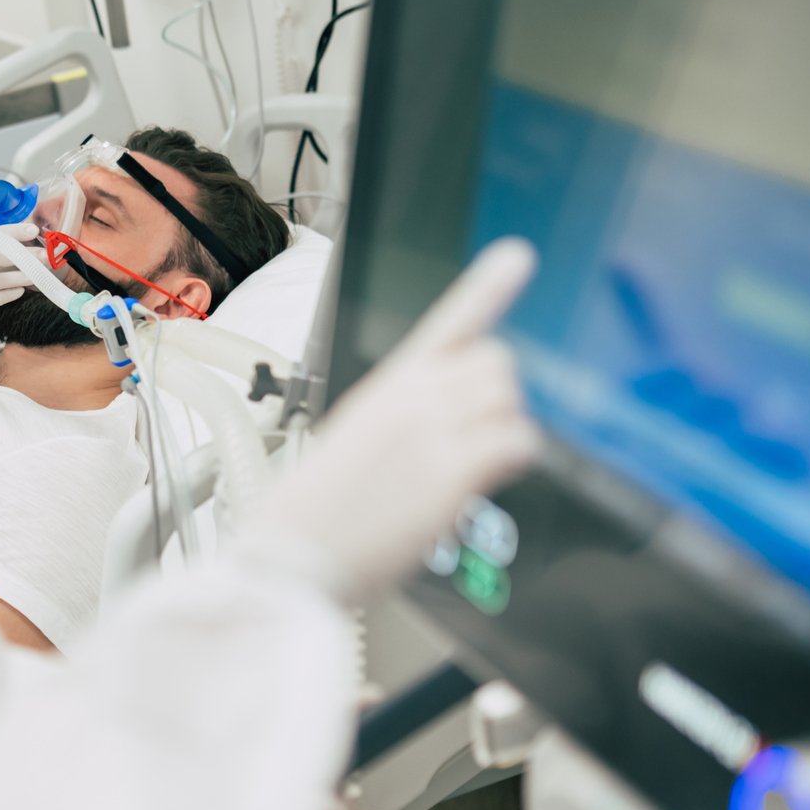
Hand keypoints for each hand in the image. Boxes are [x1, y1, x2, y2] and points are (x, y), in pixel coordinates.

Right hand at [232, 239, 541, 601]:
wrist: (292, 553)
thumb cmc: (315, 509)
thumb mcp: (354, 440)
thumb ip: (407, 420)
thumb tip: (458, 425)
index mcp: (386, 385)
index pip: (447, 323)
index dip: (488, 286)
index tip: (518, 256)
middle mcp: (411, 397)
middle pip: (497, 363)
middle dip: (497, 396)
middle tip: (473, 434)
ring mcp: (432, 430)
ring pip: (509, 400)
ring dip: (501, 430)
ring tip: (468, 463)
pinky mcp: (451, 473)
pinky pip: (516, 442)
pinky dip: (511, 460)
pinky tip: (483, 478)